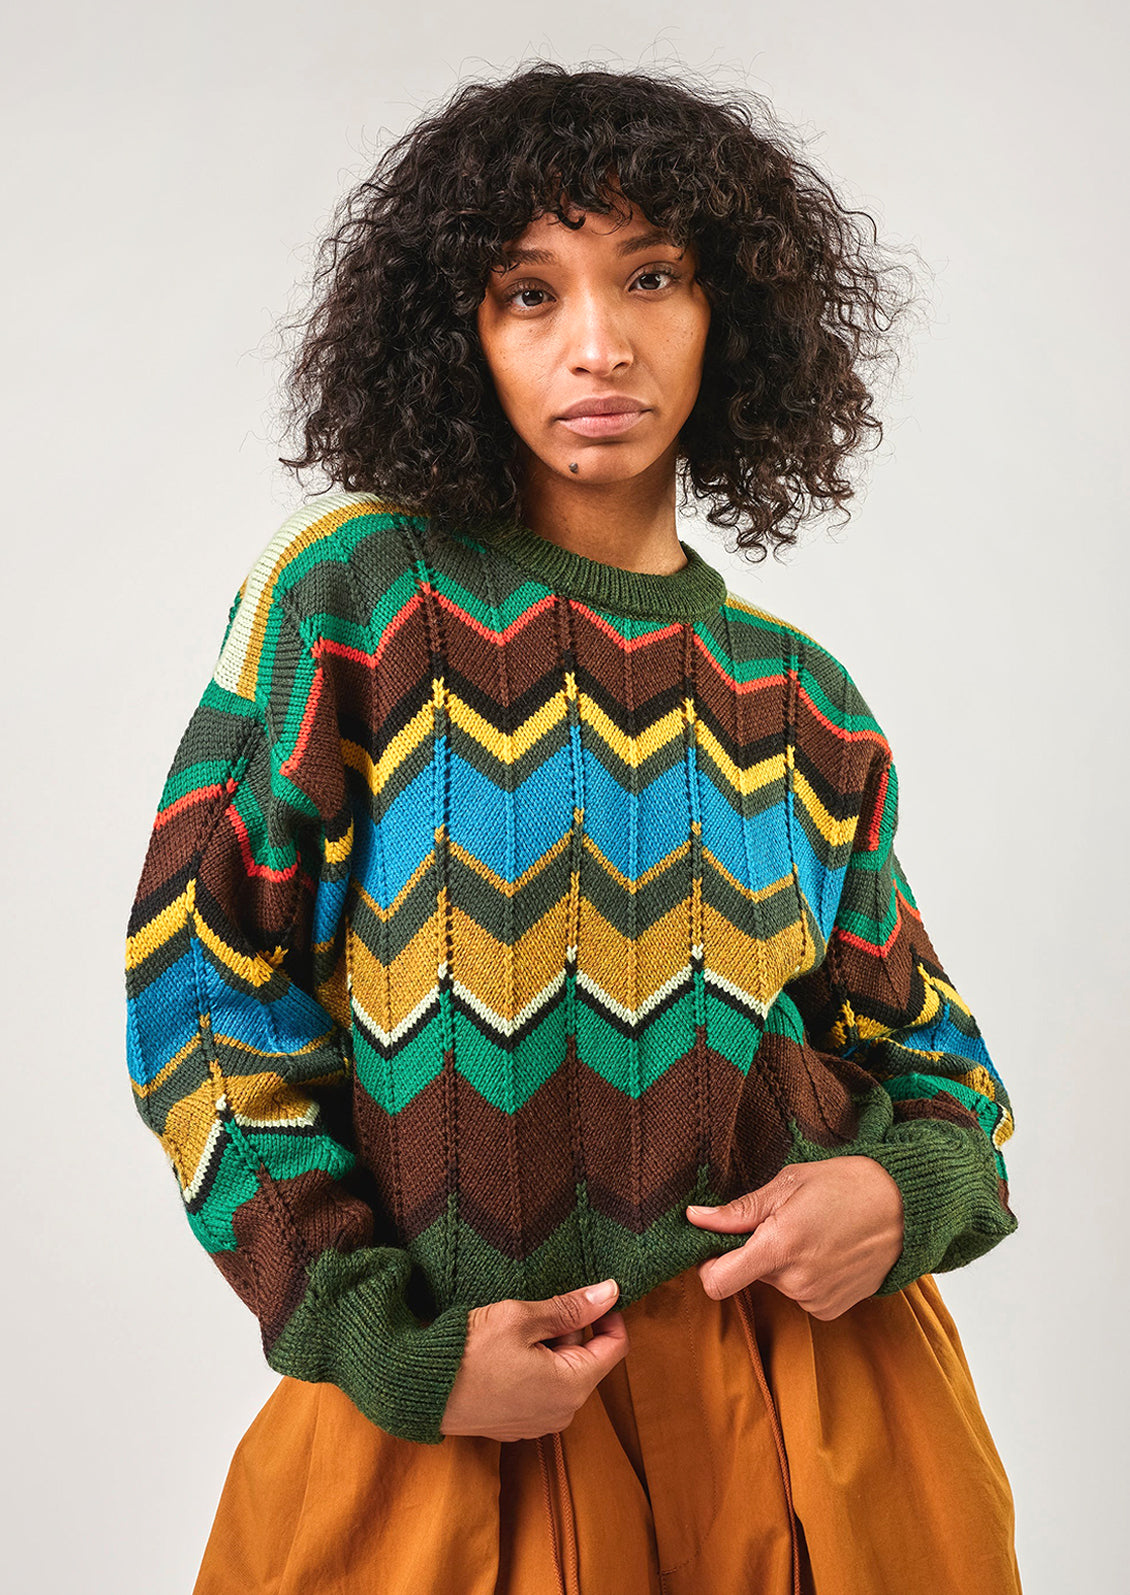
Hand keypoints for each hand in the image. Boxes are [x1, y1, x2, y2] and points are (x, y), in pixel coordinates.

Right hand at [440, 1279, 629, 1440]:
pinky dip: (532, 1369)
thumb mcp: (522, 1318)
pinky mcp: (517, 1426)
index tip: (591, 1294)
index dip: (608, 1315)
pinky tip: (502, 1357)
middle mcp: (562, 1413)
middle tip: (533, 1313)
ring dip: (548, 1349)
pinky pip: (541, 1391)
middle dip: (567, 1332)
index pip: (615, 1347)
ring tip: (513, 1334)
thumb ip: (570, 1307)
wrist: (422, 1389)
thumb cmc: (470, 1352)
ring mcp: (539, 1424)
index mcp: (572, 1386)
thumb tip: (611, 1292)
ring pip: (562, 1374)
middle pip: (586, 1360)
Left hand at [685, 1157, 904, 1319]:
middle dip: (756, 1251)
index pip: (718, 1282)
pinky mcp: (831, 1310)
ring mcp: (815, 1299)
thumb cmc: (847, 1185)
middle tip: (786, 1221)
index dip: (707, 1266)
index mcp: (778, 1246)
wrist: (906, 1209)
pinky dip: (805, 1276)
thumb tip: (696, 1219)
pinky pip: (800, 1294)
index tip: (715, 1247)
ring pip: (776, 1284)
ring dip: (784, 1263)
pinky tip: (828, 1252)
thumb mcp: (788, 1183)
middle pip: (749, 1275)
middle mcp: (794, 1281)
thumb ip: (739, 1211)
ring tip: (814, 1233)